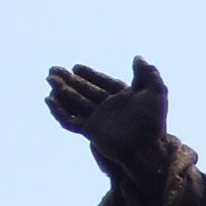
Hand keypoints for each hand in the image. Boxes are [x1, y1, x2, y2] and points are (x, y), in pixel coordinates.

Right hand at [45, 57, 168, 163]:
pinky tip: (49, 100)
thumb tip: (138, 57)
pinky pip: (70, 121)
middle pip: (85, 91)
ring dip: (62, 91)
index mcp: (123, 99)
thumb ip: (148, 74)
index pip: (102, 83)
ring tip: (49, 79)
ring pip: (75, 102)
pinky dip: (59, 111)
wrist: (145, 148)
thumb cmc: (153, 123)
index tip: (76, 66)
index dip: (90, 75)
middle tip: (53, 69)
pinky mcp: (90, 131)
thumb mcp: (156, 92)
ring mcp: (99, 120)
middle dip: (69, 80)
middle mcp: (109, 109)